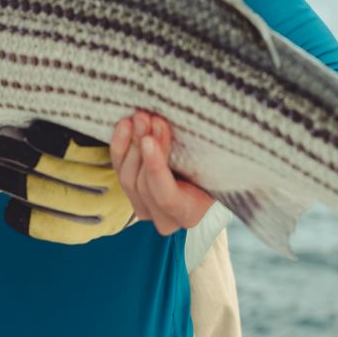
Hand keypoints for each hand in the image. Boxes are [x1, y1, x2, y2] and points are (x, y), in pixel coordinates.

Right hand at [0, 121, 135, 243]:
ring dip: (27, 157)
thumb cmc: (100, 185)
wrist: (143, 166)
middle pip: (54, 195)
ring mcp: (113, 176)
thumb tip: (10, 183)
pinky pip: (80, 146)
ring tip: (2, 145)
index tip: (8, 208)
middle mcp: (106, 205)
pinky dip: (52, 140)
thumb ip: (52, 198)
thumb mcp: (83, 203)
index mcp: (94, 225)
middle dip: (19, 183)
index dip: (28, 220)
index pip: (55, 227)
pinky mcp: (116, 150)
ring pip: (63, 169)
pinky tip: (32, 131)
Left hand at [109, 111, 213, 235]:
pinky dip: (120, 146)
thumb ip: (195, 152)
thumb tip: (167, 125)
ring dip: (132, 144)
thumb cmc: (218, 168)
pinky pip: (119, 172)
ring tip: (139, 118)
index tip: (150, 139)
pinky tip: (125, 126)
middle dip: (143, 147)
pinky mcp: (132, 194)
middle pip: (144, 184)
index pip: (166, 195)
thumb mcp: (211, 162)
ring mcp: (145, 209)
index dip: (155, 167)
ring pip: (128, 179)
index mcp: (189, 214)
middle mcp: (164, 219)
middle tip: (146, 118)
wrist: (213, 179)